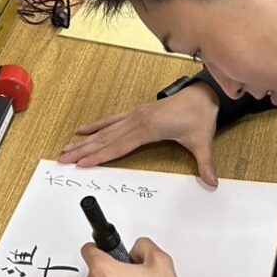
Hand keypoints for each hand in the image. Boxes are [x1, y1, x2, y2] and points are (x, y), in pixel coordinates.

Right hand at [59, 82, 221, 186]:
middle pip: (105, 139)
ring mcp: (135, 115)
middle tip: (64, 159)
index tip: (83, 164)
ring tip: (67, 148)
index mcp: (149, 128)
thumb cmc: (200, 115)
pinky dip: (97, 125)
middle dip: (83, 151)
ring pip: (105, 130)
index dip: (100, 156)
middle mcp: (138, 120)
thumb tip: (211, 182)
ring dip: (85, 140)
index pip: (119, 146)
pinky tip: (83, 130)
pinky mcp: (137, 113)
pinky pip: (112, 120)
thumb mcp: (203, 141)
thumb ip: (205, 163)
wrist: (203, 94)